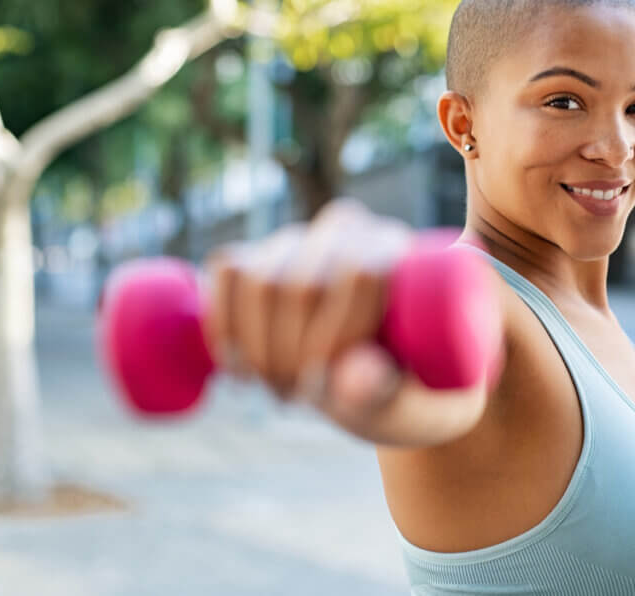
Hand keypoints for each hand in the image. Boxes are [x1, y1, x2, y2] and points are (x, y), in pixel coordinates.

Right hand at [201, 198, 488, 445]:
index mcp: (399, 250)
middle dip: (290, 355)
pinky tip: (239, 366)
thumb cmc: (410, 392)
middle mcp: (351, 231)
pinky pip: (228, 270)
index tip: (327, 390)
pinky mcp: (261, 255)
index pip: (359, 273)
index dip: (334, 337)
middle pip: (301, 282)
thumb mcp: (407, 402)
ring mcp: (302, 240)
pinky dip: (224, 324)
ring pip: (257, 277)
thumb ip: (383, 392)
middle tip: (300, 399)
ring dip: (257, 347)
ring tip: (279, 389)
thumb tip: (347, 377)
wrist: (385, 381)